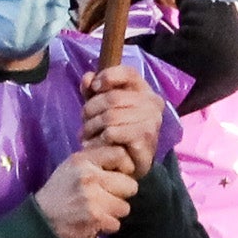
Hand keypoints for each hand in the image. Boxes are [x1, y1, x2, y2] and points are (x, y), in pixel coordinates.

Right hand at [32, 146, 136, 237]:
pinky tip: (95, 221)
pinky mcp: (95, 218)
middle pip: (130, 185)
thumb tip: (124, 158)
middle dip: (121, 194)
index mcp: (84, 160)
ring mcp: (93, 199)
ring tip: (99, 210)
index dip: (124, 167)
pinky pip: (116, 223)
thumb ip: (95, 159)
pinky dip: (107, 226)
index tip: (117, 175)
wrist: (42, 218)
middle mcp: (90, 176)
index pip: (120, 154)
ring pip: (125, 207)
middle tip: (107, 197)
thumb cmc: (59, 190)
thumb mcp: (72, 166)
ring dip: (114, 211)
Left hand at [79, 60, 160, 179]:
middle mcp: (153, 104)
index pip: (128, 72)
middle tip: (84, 123)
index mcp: (144, 90)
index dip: (107, 77)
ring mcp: (152, 123)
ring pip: (110, 116)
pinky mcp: (146, 142)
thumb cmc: (113, 131)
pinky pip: (113, 133)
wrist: (125, 165)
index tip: (93, 88)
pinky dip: (99, 140)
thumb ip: (92, 90)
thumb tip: (88, 78)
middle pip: (113, 97)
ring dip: (92, 128)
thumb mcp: (99, 107)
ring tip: (86, 136)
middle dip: (90, 110)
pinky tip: (96, 146)